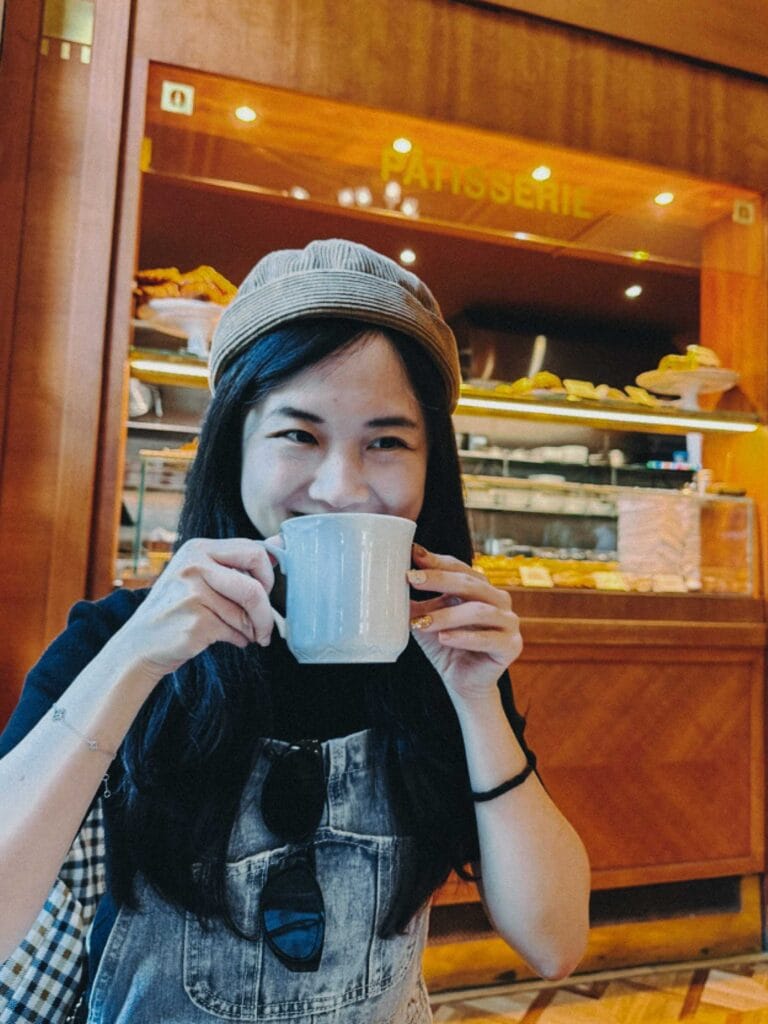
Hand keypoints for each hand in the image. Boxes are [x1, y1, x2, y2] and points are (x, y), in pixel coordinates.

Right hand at [117, 537, 277, 679]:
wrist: (140, 643)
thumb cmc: (179, 608)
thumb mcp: (200, 574)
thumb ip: (236, 562)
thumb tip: (281, 542)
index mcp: (199, 548)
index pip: (254, 552)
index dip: (268, 576)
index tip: (265, 592)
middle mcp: (194, 566)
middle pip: (255, 587)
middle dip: (267, 611)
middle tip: (266, 625)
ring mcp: (192, 594)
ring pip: (246, 615)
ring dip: (251, 630)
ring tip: (242, 634)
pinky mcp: (195, 622)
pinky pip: (235, 632)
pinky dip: (240, 640)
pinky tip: (230, 640)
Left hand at [407, 545, 521, 700]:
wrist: (462, 681)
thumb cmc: (446, 645)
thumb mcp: (426, 619)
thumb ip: (415, 601)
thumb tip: (389, 582)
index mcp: (480, 588)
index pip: (460, 568)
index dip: (437, 562)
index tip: (413, 554)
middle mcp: (498, 599)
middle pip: (470, 584)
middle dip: (439, 580)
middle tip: (412, 579)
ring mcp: (509, 622)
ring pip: (479, 611)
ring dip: (447, 615)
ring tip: (421, 622)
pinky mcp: (511, 646)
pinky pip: (488, 638)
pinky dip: (464, 637)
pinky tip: (443, 638)